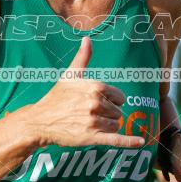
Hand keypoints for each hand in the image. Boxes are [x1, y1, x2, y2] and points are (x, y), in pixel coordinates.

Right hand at [27, 36, 144, 148]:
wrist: (40, 121)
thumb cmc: (56, 97)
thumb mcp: (70, 75)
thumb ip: (82, 57)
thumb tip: (87, 39)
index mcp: (95, 87)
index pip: (120, 97)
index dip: (112, 101)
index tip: (99, 103)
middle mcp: (96, 103)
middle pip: (118, 112)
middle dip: (107, 114)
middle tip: (89, 114)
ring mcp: (94, 122)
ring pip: (115, 126)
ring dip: (107, 127)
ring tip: (89, 124)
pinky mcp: (92, 137)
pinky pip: (116, 140)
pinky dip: (130, 142)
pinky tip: (140, 142)